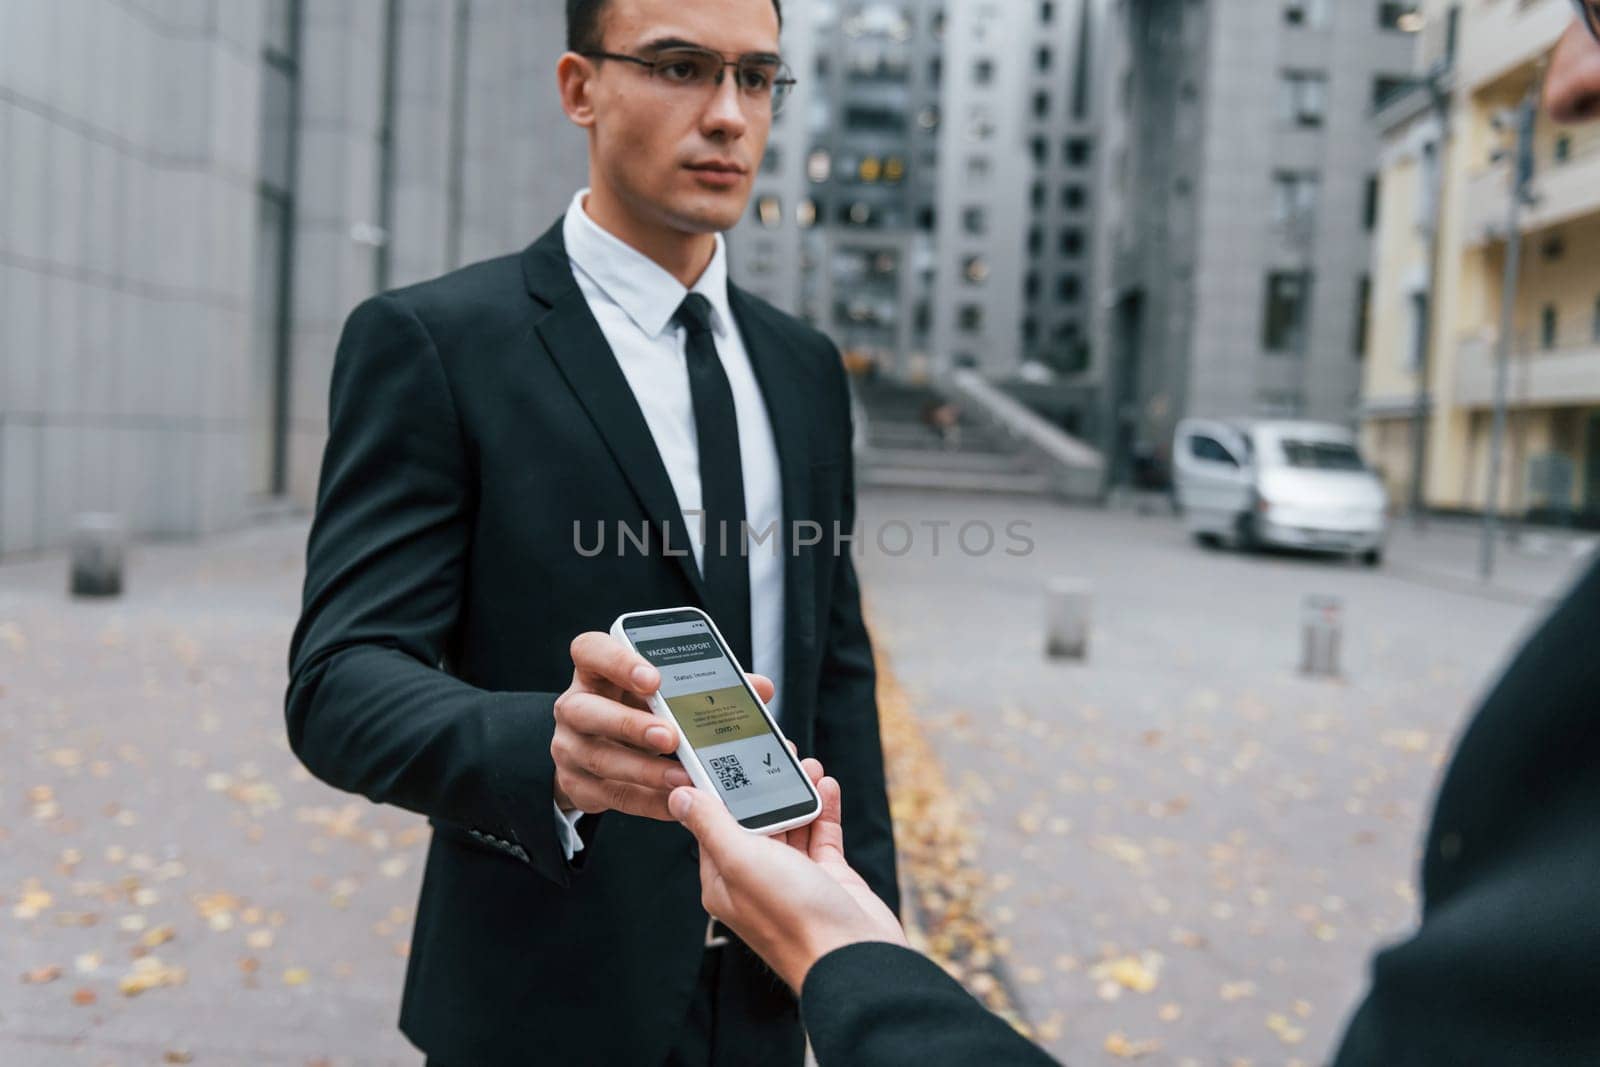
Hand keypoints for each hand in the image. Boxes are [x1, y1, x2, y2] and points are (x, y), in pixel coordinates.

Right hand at [552, 632, 773, 820]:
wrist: (600, 750)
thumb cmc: (640, 708)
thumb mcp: (665, 691)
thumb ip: (708, 685)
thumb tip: (760, 687)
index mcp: (596, 669)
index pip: (590, 650)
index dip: (618, 661)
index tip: (654, 678)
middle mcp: (575, 704)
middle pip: (586, 709)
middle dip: (630, 723)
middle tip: (671, 736)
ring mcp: (570, 746)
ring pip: (600, 758)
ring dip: (644, 770)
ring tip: (682, 776)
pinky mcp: (577, 784)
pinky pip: (612, 795)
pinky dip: (648, 800)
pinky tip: (676, 800)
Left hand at [668, 758, 906, 990]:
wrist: (854, 958)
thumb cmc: (794, 917)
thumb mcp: (742, 861)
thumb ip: (711, 825)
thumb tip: (679, 796)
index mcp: (725, 880)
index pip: (714, 823)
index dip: (721, 787)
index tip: (728, 753)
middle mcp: (756, 879)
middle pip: (756, 819)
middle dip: (765, 784)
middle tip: (777, 751)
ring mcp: (794, 879)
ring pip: (791, 824)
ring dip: (797, 792)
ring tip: (806, 764)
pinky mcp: (828, 879)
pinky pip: (822, 836)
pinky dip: (824, 809)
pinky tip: (827, 786)